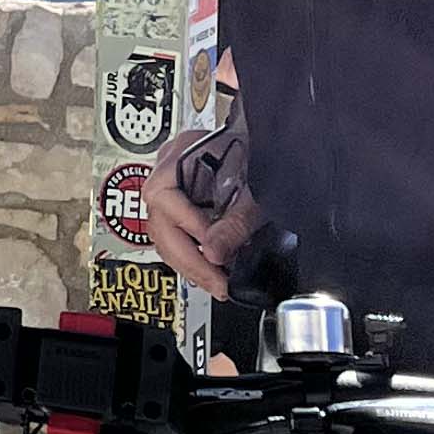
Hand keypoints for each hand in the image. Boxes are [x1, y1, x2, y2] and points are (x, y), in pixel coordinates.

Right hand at [142, 100, 256, 300]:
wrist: (275, 149)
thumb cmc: (264, 154)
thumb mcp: (256, 189)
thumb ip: (236, 222)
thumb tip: (214, 255)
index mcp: (182, 152)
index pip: (163, 194)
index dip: (186, 224)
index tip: (212, 250)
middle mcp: (170, 168)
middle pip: (158, 220)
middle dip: (188, 259)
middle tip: (217, 284)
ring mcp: (173, 187)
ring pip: (163, 233)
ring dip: (189, 263)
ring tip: (217, 283)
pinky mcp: (183, 205)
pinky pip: (175, 234)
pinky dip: (192, 255)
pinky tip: (212, 270)